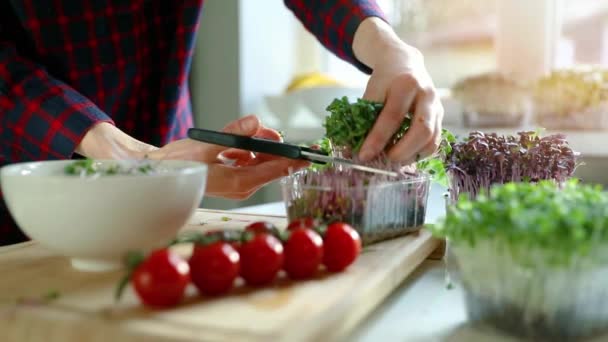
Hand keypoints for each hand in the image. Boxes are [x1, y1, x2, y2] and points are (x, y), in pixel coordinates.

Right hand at [147, 115, 308, 199]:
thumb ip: (233, 134)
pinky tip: (231, 145)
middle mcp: (241, 186)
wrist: (159, 174)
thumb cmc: (178, 163)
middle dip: (271, 146)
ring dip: (255, 146)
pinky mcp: (231, 180)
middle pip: (270, 165)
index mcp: (237, 182)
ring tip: (237, 136)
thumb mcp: (206, 145)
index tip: (309, 155)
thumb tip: (256, 122)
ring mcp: (237, 184)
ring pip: (260, 162)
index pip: (274, 170)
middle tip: (263, 130)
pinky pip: (249, 163)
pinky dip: (245, 151)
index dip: (293, 161)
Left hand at [353, 18, 443, 162]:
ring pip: (432, 137)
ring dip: (412, 155)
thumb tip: (351, 148)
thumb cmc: (385, 80)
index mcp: (406, 84)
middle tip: (385, 161)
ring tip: (393, 161)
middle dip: (402, 150)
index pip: (392, 116)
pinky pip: (435, 141)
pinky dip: (419, 153)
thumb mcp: (372, 90)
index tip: (364, 155)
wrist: (404, 62)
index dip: (378, 139)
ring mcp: (436, 106)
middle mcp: (426, 94)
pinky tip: (404, 156)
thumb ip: (364, 117)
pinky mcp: (440, 116)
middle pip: (421, 129)